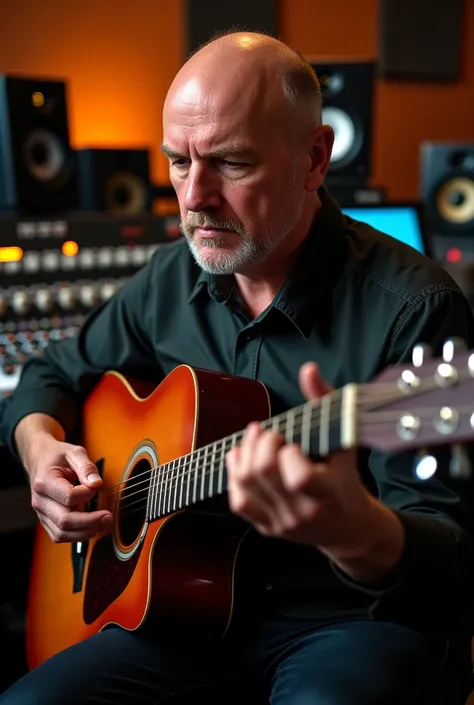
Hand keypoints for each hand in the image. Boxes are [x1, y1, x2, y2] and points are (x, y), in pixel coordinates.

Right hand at [26, 435, 112, 542]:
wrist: (40, 459)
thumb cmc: (57, 456)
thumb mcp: (74, 452)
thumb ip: (86, 467)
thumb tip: (96, 484)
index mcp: (44, 482)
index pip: (68, 497)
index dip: (87, 494)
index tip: (97, 486)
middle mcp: (40, 501)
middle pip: (64, 521)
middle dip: (90, 522)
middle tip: (109, 516)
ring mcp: (41, 513)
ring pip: (61, 534)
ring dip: (85, 533)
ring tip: (104, 524)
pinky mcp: (46, 520)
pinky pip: (60, 536)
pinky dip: (78, 536)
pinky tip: (93, 528)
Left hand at [225, 362, 371, 552]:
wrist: (348, 527)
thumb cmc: (346, 477)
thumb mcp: (344, 440)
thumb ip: (325, 402)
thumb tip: (308, 370)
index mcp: (328, 493)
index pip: (297, 476)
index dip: (288, 452)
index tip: (293, 442)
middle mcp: (303, 512)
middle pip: (263, 473)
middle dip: (261, 443)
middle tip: (269, 433)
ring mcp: (283, 523)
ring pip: (246, 484)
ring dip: (245, 452)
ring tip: (255, 438)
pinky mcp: (268, 528)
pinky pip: (238, 502)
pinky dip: (234, 474)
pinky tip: (242, 458)